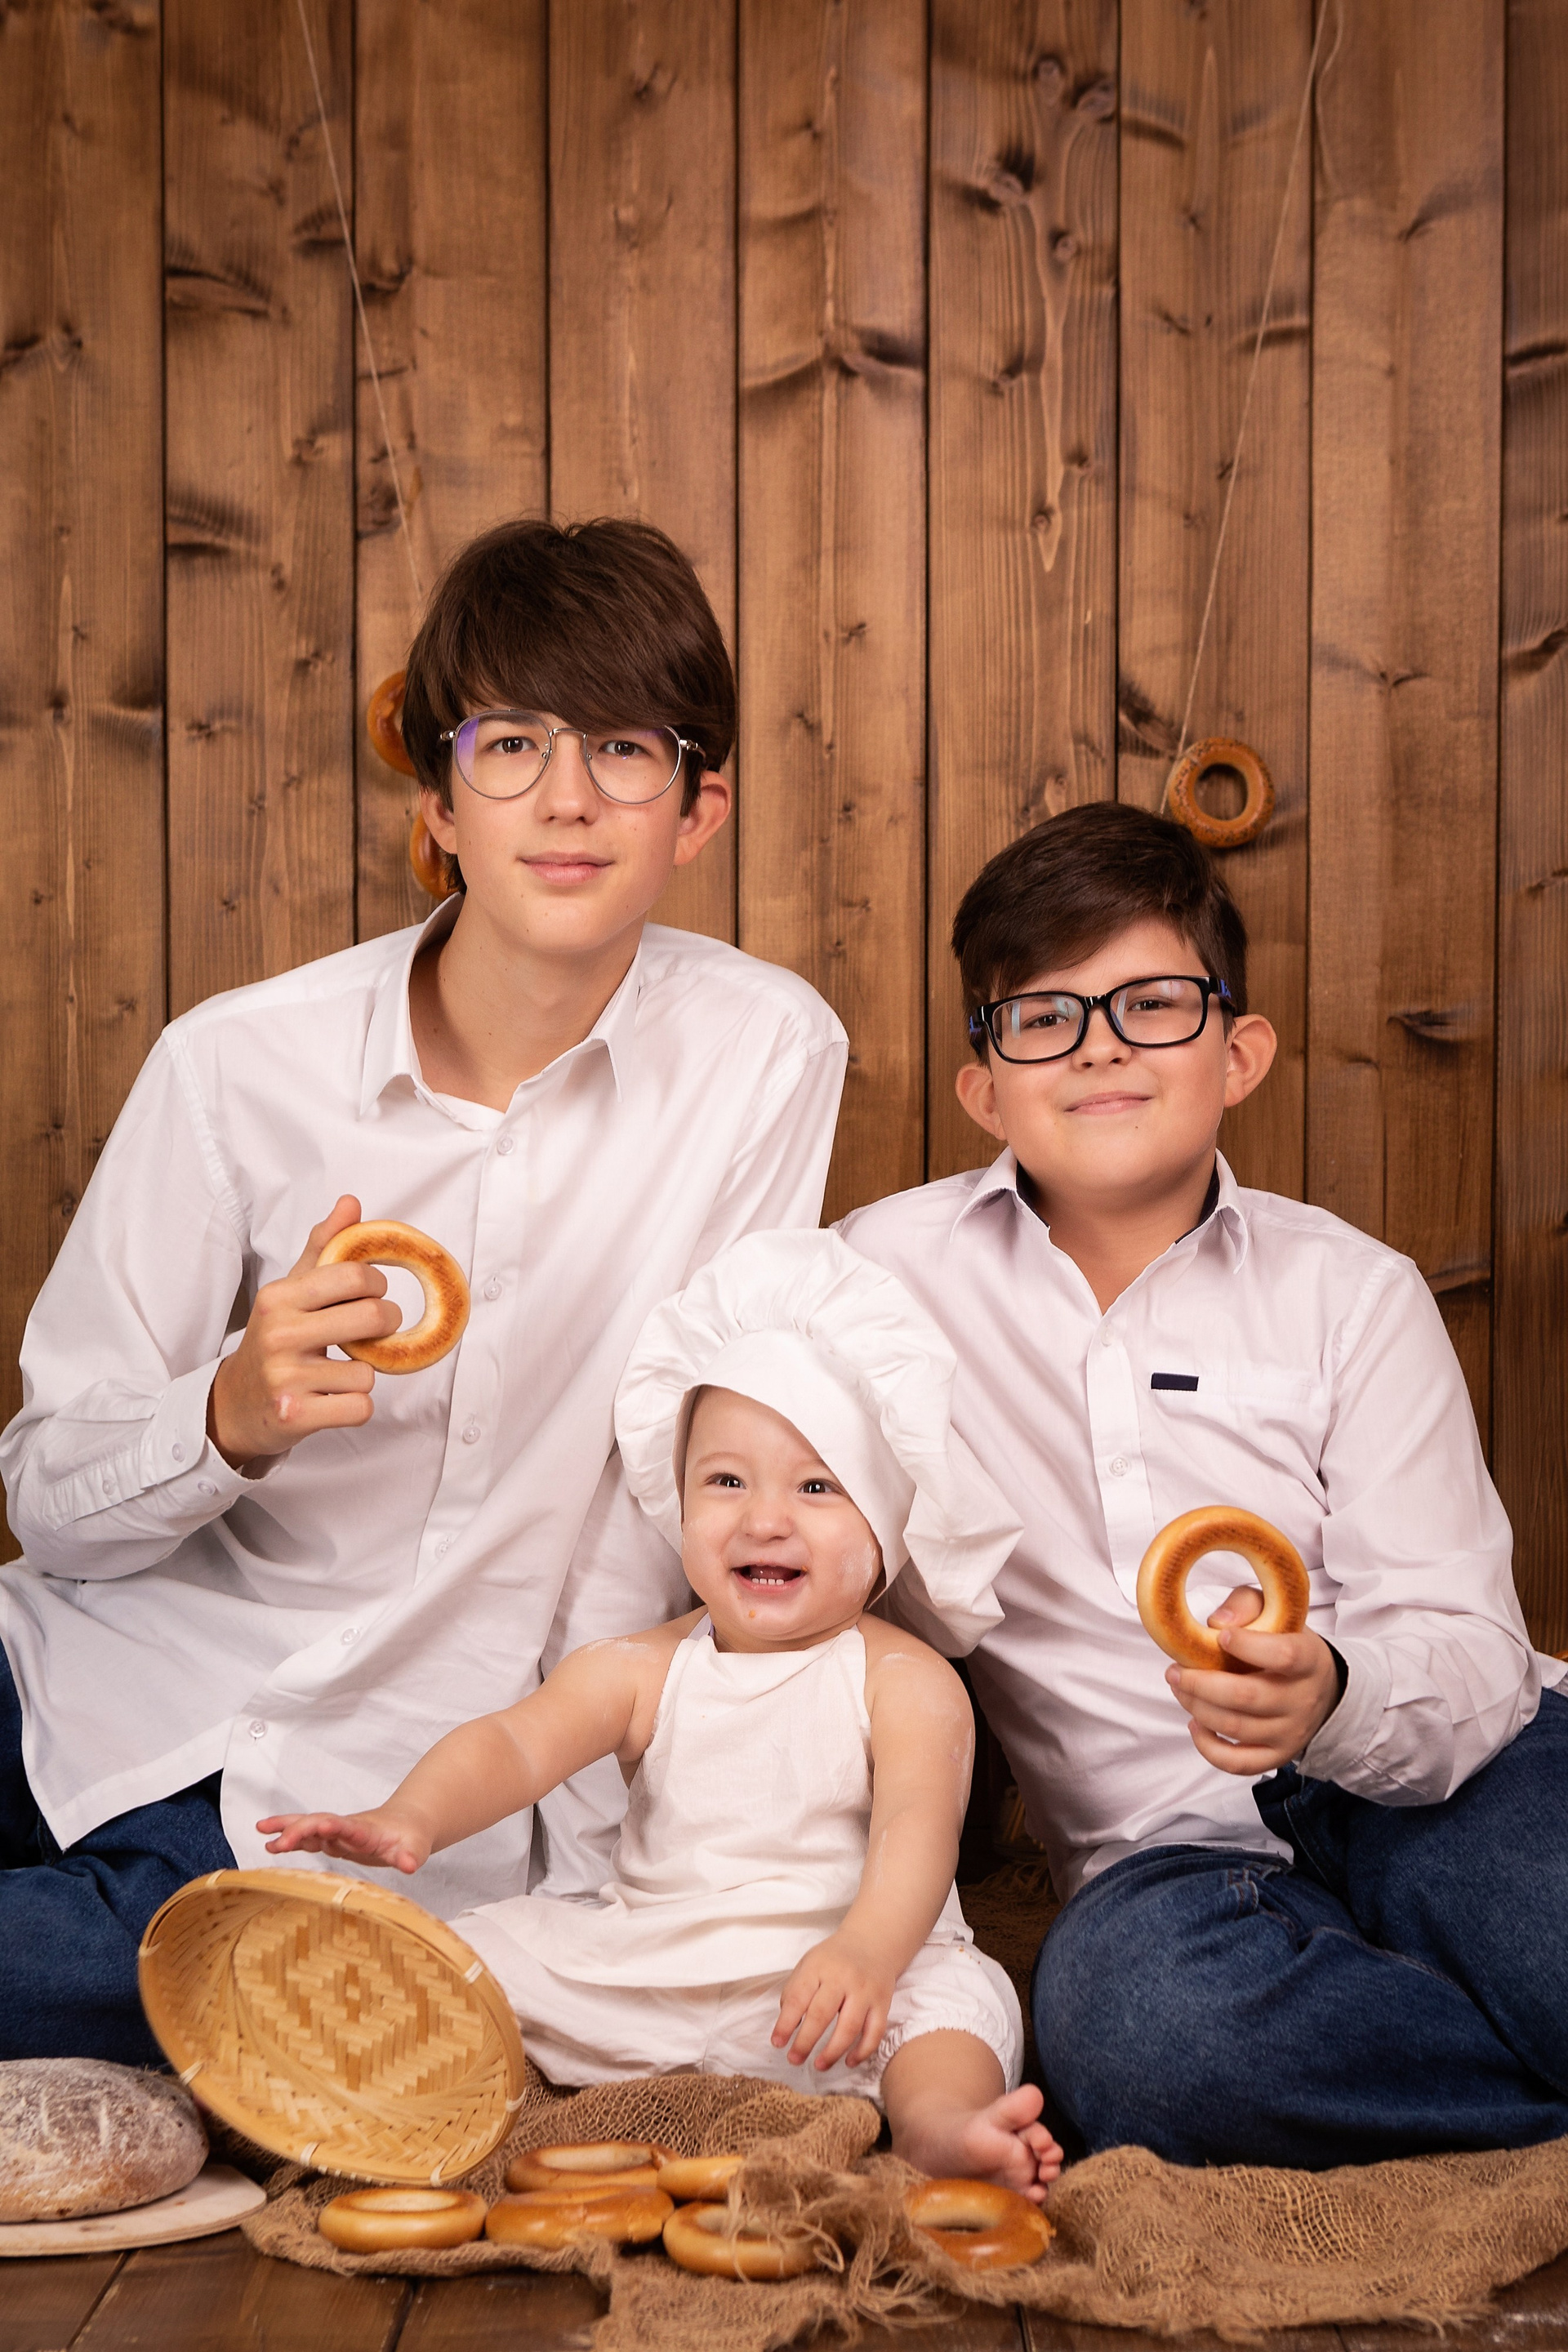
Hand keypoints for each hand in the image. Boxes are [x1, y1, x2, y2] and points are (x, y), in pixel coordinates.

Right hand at [207, 1197, 402, 1469]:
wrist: (236, 1404)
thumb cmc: (274, 1341)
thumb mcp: (291, 1292)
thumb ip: (322, 1248)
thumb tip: (350, 1203)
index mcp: (279, 1297)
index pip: (355, 1275)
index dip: (376, 1285)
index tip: (369, 1294)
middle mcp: (278, 1334)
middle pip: (373, 1317)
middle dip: (384, 1324)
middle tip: (369, 1331)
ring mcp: (285, 1377)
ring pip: (368, 1371)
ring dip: (361, 1375)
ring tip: (333, 1374)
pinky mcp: (295, 1416)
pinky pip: (360, 1408)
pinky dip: (354, 1407)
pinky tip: (330, 1400)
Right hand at [257, 1807, 431, 1873]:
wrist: (407, 1825)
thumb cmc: (410, 1838)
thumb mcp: (415, 1849)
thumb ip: (411, 1856)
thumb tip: (410, 1865)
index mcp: (366, 1830)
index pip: (347, 1826)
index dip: (334, 1826)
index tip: (320, 1825)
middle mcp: (347, 1828)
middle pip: (320, 1823)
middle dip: (300, 1831)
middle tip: (279, 1843)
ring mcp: (337, 1833)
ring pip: (308, 1826)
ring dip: (287, 1829)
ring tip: (262, 1831)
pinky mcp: (332, 1840)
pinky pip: (307, 1838)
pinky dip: (290, 1840)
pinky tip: (270, 1845)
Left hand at [772, 1932, 895, 2071]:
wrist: (872, 1942)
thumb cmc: (834, 1959)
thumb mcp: (808, 1964)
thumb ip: (795, 1992)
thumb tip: (787, 2027)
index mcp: (819, 1967)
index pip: (798, 1998)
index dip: (785, 2024)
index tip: (777, 2043)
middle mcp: (843, 1978)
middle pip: (821, 2015)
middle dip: (805, 2042)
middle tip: (794, 2059)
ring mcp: (865, 1991)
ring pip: (849, 2027)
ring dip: (832, 2052)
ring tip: (819, 2065)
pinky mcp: (883, 2003)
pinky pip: (874, 2032)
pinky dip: (863, 2051)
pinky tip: (849, 2061)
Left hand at [1165, 1586, 1339, 1774]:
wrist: (1321, 1686)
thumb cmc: (1286, 1641)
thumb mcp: (1275, 1613)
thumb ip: (1245, 1606)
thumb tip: (1217, 1622)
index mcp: (1308, 1659)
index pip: (1283, 1655)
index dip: (1248, 1646)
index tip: (1220, 1636)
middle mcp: (1303, 1700)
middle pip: (1246, 1697)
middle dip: (1200, 1684)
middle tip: (1174, 1671)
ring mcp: (1291, 1732)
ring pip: (1236, 1728)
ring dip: (1197, 1708)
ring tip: (1180, 1689)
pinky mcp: (1277, 1756)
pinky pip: (1239, 1763)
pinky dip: (1208, 1747)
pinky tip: (1195, 1723)